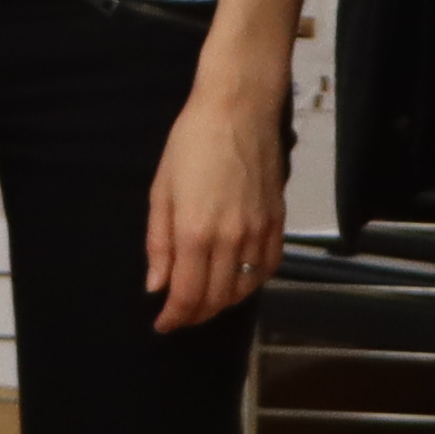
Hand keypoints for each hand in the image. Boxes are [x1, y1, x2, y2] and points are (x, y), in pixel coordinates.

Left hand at [143, 59, 287, 331]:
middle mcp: (230, 240)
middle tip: (180, 314)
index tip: (162, 325)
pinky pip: (268, 268)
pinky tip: (237, 280)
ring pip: (244, 289)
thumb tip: (157, 286)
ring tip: (205, 300)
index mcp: (194, 233)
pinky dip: (251, 283)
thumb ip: (158, 243)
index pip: (187, 296)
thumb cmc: (191, 142)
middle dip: (195, 315)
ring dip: (222, 303)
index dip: (174, 318)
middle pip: (216, 300)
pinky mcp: (278, 222)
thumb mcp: (161, 190)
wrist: (239, 108)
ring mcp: (258, 232)